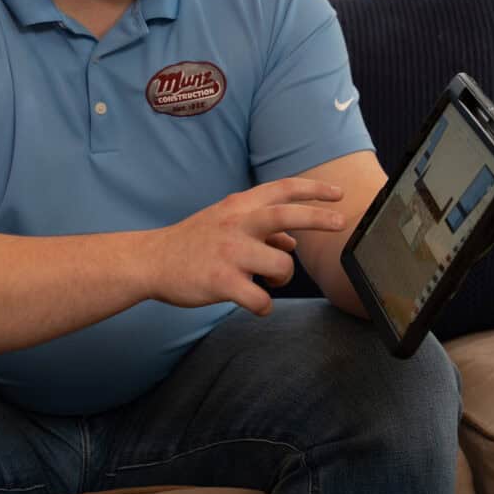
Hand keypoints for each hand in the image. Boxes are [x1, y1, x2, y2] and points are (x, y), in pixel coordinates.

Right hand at [148, 176, 344, 316]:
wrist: (152, 261)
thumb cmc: (194, 241)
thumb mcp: (226, 222)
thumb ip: (260, 227)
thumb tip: (293, 239)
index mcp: (238, 206)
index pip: (281, 189)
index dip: (312, 189)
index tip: (338, 193)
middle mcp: (236, 224)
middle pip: (285, 214)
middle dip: (318, 217)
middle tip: (341, 222)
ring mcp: (229, 252)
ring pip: (280, 264)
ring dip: (283, 276)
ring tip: (268, 280)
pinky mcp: (221, 281)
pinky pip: (261, 299)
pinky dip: (264, 305)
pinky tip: (254, 302)